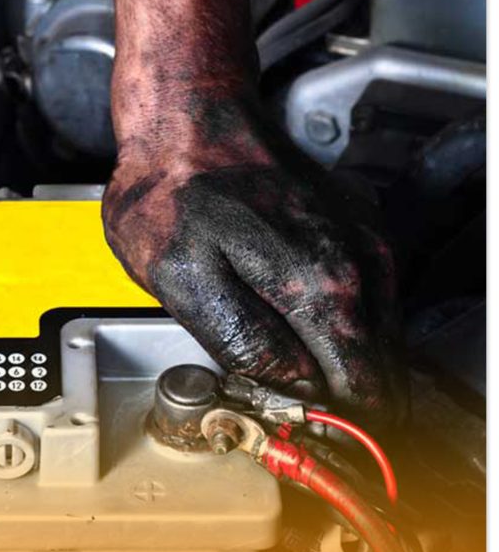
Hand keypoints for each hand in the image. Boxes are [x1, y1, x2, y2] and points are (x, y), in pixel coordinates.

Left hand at [102, 106, 405, 427]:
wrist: (188, 119)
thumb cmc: (175, 190)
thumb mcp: (182, 281)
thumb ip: (242, 344)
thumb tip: (287, 388)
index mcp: (323, 289)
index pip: (360, 393)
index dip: (330, 425)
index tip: (300, 432)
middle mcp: (361, 266)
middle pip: (378, 372)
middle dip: (340, 402)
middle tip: (290, 411)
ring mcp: (364, 244)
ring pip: (375, 340)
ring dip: (340, 365)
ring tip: (287, 371)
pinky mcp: (355, 230)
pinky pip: (366, 302)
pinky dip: (339, 326)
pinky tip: (297, 327)